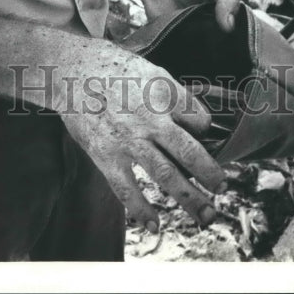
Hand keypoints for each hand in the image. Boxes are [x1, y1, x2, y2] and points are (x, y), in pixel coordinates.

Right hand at [55, 43, 225, 232]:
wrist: (71, 69)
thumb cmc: (112, 69)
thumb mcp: (150, 70)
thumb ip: (172, 95)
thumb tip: (192, 121)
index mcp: (164, 92)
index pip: (199, 118)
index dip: (204, 129)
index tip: (201, 136)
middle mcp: (150, 118)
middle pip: (189, 152)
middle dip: (210, 175)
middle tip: (222, 189)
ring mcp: (129, 139)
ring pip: (165, 175)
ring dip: (189, 199)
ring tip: (206, 215)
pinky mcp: (106, 155)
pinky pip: (127, 188)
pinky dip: (141, 208)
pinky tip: (155, 224)